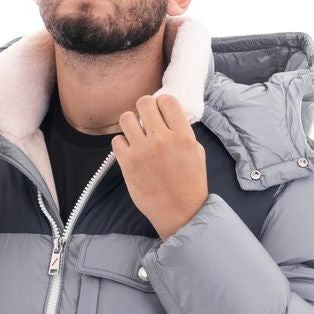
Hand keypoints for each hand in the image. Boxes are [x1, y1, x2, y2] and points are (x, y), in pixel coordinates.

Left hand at [109, 92, 208, 239]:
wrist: (179, 213)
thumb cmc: (190, 184)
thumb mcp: (196, 152)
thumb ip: (182, 131)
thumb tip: (167, 116)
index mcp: (183, 135)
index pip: (166, 100)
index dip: (161, 104)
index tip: (160, 114)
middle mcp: (162, 140)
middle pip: (144, 102)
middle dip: (144, 110)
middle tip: (147, 122)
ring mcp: (143, 151)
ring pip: (126, 118)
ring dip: (130, 124)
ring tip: (136, 136)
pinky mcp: (128, 164)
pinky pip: (116, 140)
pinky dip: (122, 144)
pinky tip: (131, 152)